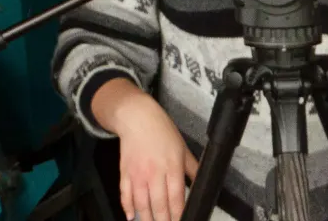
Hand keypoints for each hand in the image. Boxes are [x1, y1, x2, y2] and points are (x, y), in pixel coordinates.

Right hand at [94, 89, 196, 220]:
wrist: (137, 117)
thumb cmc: (161, 130)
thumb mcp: (182, 147)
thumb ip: (192, 167)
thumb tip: (203, 180)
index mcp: (172, 165)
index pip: (177, 196)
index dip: (179, 213)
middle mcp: (155, 172)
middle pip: (159, 204)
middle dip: (164, 220)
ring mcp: (138, 173)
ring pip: (142, 203)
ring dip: (147, 218)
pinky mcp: (125, 172)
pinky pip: (125, 194)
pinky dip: (127, 207)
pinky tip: (132, 216)